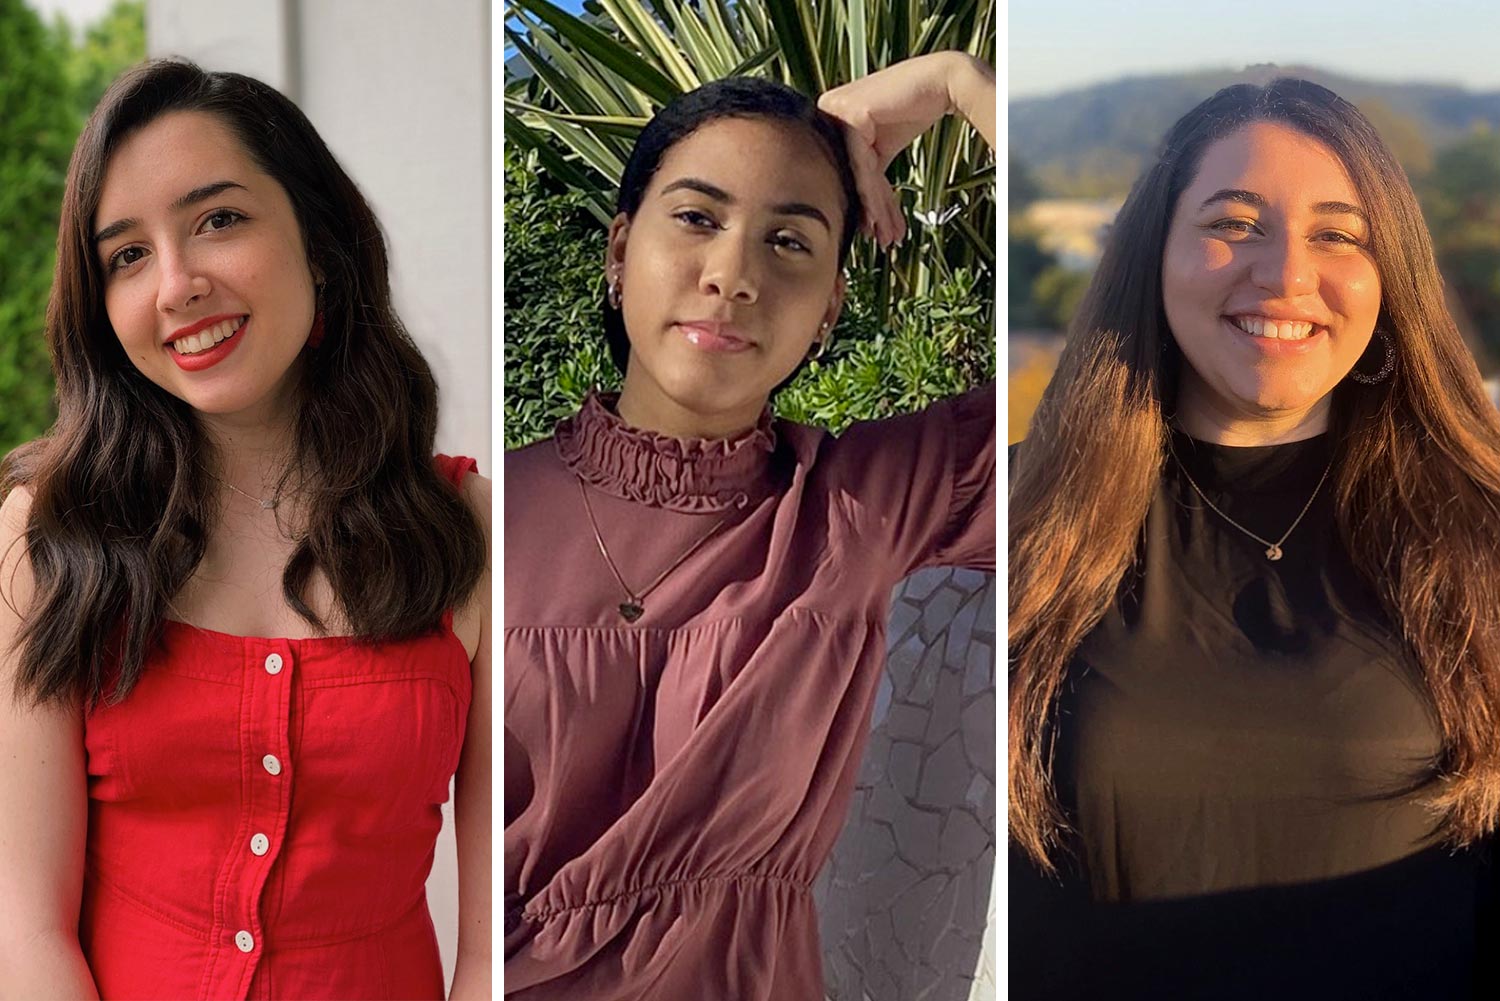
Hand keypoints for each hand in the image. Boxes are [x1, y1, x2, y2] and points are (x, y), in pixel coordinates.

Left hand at [817, 52, 994, 248]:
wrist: (940, 83)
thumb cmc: (913, 110)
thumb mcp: (883, 146)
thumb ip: (868, 170)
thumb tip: (863, 206)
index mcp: (830, 118)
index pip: (847, 169)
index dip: (864, 204)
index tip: (875, 231)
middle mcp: (827, 111)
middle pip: (850, 174)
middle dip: (869, 213)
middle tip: (882, 241)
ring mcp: (836, 110)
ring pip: (856, 175)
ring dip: (874, 211)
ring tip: (887, 236)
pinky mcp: (851, 114)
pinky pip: (863, 166)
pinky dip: (874, 196)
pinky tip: (883, 219)